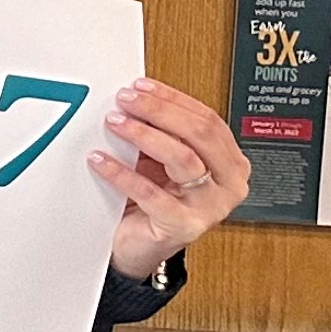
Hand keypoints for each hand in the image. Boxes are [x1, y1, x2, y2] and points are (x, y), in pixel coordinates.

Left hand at [97, 77, 249, 283]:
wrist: (141, 246)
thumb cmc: (154, 200)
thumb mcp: (161, 161)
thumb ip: (160, 134)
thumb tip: (135, 98)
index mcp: (229, 162)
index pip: (208, 120)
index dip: (174, 100)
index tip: (141, 86)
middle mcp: (228, 183)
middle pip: (200, 134)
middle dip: (160, 112)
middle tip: (126, 100)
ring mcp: (210, 207)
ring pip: (183, 159)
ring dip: (144, 135)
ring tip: (115, 123)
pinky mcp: (184, 226)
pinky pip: (151, 194)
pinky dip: (122, 173)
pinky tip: (101, 161)